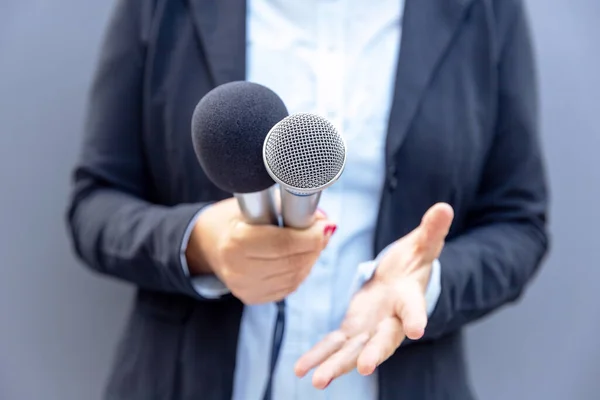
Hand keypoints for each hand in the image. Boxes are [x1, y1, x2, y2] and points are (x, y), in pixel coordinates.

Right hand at [186, 197, 335, 304]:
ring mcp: (244, 287)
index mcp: (237, 241)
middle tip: (323, 232)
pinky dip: (300, 273)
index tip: (324, 225)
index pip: (286, 243)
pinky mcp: (252, 297)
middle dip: (315, 247)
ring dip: (310, 260)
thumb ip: (288, 210)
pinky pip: (288, 287)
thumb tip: (324, 222)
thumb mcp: (254, 206)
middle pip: (293, 262)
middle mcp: (239, 269)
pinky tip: (300, 259)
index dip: (312, 236)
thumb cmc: (234, 220)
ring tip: (312, 244)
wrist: (209, 243)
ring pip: (295, 277)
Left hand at [294, 203, 453, 388]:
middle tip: (364, 368)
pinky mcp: (353, 329)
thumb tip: (444, 207)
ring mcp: (371, 329)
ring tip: (317, 381)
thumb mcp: (422, 245)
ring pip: (354, 350)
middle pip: (383, 340)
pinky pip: (334, 345)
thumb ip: (431, 231)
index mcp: (408, 299)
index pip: (414, 308)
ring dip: (336, 365)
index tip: (417, 330)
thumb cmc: (412, 263)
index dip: (416, 317)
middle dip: (373, 353)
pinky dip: (319, 356)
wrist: (400, 281)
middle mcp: (391, 321)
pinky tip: (301, 371)